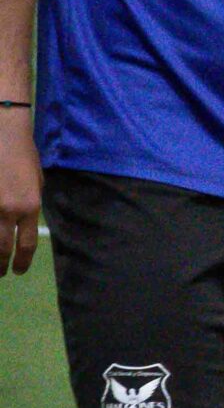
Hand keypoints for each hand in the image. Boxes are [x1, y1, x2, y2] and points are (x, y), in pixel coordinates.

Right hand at [0, 108, 39, 277]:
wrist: (3, 134)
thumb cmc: (22, 155)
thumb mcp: (36, 183)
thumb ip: (30, 205)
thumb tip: (24, 223)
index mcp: (30, 207)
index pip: (27, 244)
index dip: (23, 261)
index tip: (19, 270)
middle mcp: (8, 210)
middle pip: (2, 248)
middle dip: (0, 264)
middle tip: (0, 273)